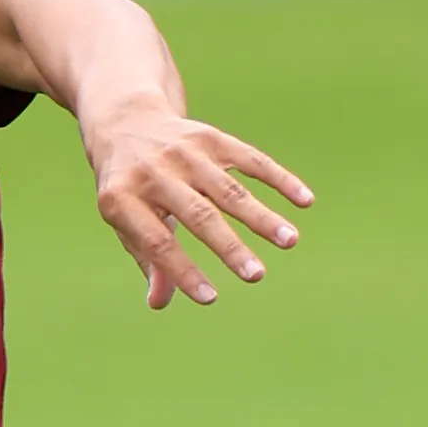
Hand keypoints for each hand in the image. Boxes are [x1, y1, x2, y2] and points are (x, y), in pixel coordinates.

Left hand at [84, 95, 313, 310]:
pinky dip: (279, 179)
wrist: (126, 123)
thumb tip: (159, 302)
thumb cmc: (129, 189)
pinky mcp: (210, 138)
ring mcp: (184, 152)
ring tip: (290, 241)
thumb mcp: (125, 222)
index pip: (158, 242)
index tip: (211, 299)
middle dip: (229, 247)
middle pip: (198, 215)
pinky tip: (305, 201)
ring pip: (228, 190)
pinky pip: (250, 159)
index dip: (183, 271)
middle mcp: (153, 173)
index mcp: (122, 198)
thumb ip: (147, 259)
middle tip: (256, 276)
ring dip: (261, 217)